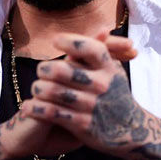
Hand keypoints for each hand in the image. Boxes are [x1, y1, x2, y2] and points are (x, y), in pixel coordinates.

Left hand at [22, 33, 147, 156]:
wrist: (132, 131)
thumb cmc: (116, 95)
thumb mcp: (114, 73)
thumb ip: (104, 52)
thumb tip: (102, 28)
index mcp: (109, 68)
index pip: (89, 48)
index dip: (70, 41)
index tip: (55, 40)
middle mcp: (102, 85)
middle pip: (63, 70)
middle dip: (45, 69)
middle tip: (41, 70)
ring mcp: (92, 105)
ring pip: (54, 92)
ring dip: (38, 89)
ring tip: (35, 89)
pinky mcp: (83, 125)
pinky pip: (53, 113)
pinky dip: (36, 109)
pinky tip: (28, 106)